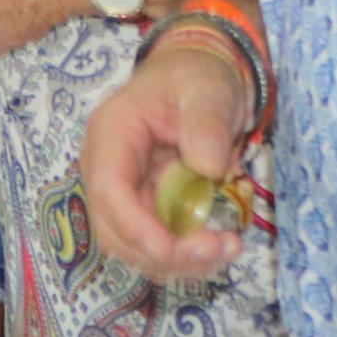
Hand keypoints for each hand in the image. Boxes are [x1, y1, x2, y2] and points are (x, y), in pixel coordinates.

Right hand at [78, 28, 256, 284]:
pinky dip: (187, 255)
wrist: (199, 75)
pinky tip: (222, 245)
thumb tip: (208, 168)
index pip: (108, 189)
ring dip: (179, 261)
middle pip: (115, 229)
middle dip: (163, 252)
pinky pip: (157, 243)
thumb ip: (207, 123)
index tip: (173, 248)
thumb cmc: (199, 77)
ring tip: (229, 248)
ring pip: (134, 245)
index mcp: (113, 132)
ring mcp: (125, 190)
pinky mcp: (146, 205)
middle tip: (220, 248)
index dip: (134, 226)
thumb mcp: (210, 89)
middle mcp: (107, 167)